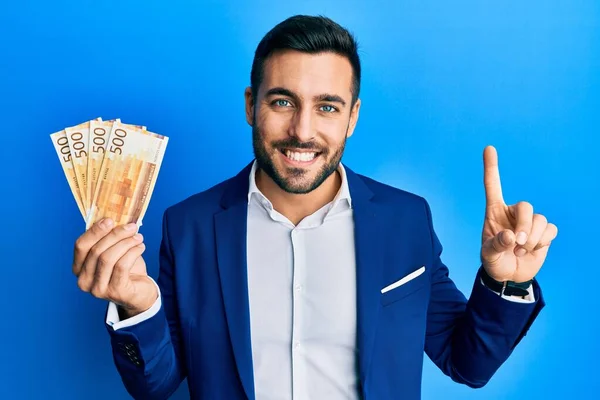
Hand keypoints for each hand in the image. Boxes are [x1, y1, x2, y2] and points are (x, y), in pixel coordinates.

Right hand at [73, 218, 156, 317]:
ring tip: (138, 237)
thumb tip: (111, 219)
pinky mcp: (115, 292)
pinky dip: (132, 252)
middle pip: (96, 251)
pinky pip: (121, 266)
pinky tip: (140, 247)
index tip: (110, 220)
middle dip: (115, 235)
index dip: (94, 231)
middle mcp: (84, 281)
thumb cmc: (125, 270)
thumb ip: (108, 239)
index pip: (80, 246)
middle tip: (131, 227)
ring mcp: (98, 289)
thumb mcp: (113, 252)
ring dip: (126, 243)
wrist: (140, 293)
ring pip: (108, 258)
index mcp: (79, 268)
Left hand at [480, 146, 557, 282]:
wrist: (508, 276)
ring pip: (540, 219)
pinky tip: (533, 250)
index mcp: (494, 212)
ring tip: (521, 251)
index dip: (491, 167)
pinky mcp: (544, 232)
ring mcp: (530, 222)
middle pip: (525, 206)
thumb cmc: (494, 261)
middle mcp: (512, 213)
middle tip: (518, 243)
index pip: (493, 186)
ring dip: (533, 238)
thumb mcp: (488, 255)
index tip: (489, 148)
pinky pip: (550, 229)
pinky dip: (543, 241)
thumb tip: (511, 236)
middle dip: (525, 225)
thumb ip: (495, 245)